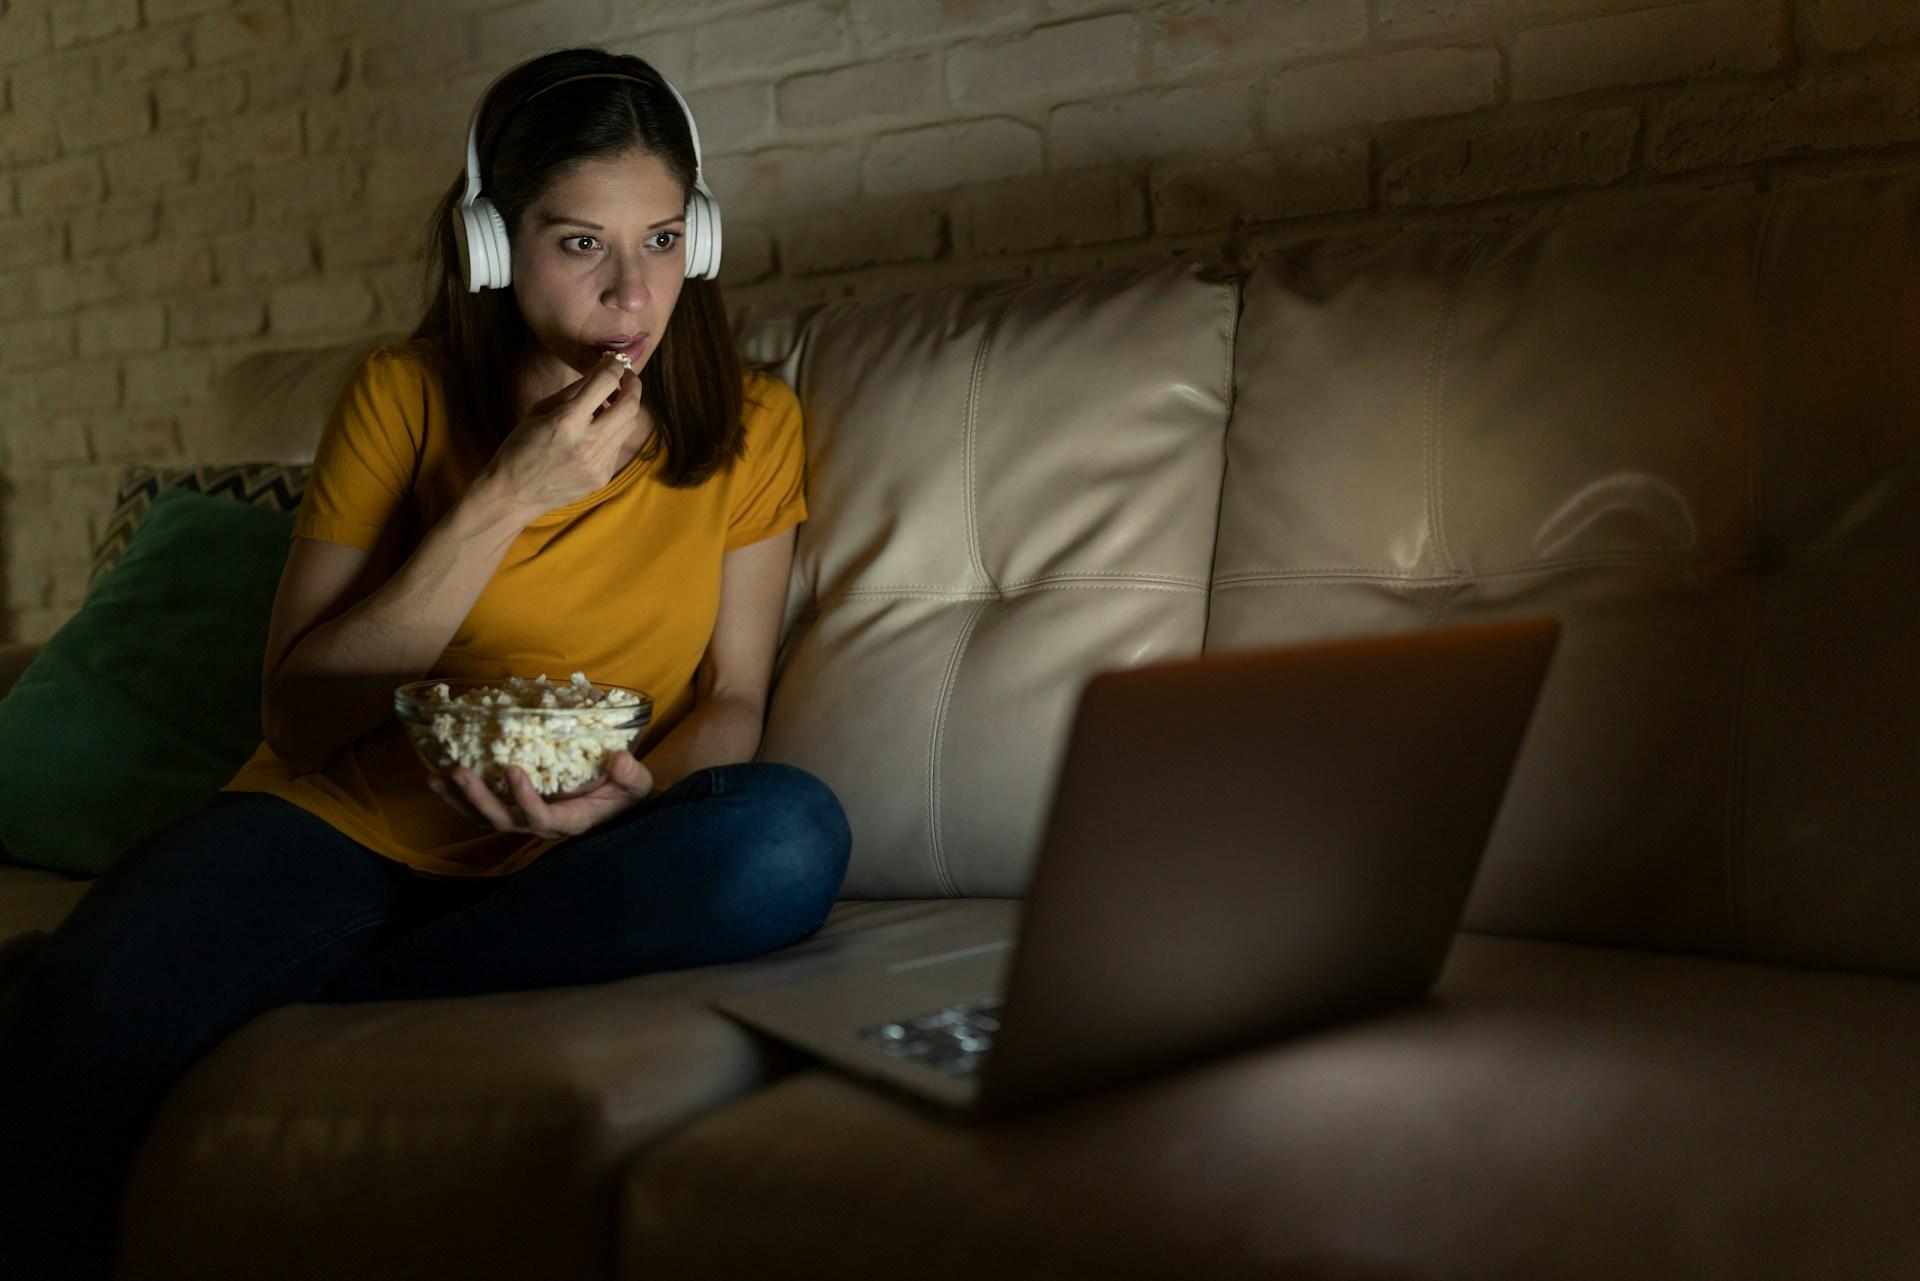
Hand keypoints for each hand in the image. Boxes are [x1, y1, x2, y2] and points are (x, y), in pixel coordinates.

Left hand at [427, 750, 655, 838]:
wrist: (621, 806)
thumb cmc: (628, 794)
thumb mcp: (638, 784)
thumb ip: (631, 775)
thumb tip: (618, 759)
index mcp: (572, 821)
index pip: (543, 818)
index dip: (525, 799)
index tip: (513, 770)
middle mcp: (544, 825)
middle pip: (503, 821)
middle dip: (479, 798)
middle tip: (460, 771)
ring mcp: (526, 819)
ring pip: (486, 818)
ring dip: (460, 799)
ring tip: (436, 778)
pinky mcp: (516, 809)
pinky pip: (483, 810)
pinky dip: (459, 797)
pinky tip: (438, 780)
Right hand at [479, 351, 651, 516]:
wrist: (513, 494)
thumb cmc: (520, 447)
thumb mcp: (539, 410)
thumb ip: (573, 391)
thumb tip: (600, 371)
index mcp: (567, 421)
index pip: (605, 383)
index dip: (615, 366)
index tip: (615, 361)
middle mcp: (588, 443)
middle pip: (630, 405)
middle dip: (633, 385)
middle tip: (627, 377)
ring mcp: (598, 463)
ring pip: (629, 426)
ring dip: (626, 408)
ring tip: (612, 401)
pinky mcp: (603, 476)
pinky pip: (617, 445)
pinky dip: (613, 431)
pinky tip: (598, 429)